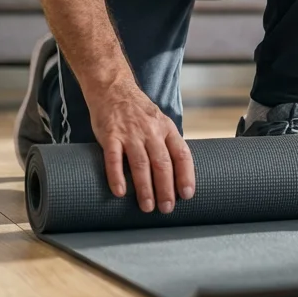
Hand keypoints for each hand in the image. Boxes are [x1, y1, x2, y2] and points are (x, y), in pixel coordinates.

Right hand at [87, 82, 194, 213]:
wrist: (112, 88)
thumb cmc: (138, 111)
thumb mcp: (160, 122)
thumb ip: (167, 144)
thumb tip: (178, 174)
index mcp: (167, 129)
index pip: (181, 154)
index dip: (186, 175)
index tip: (187, 194)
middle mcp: (151, 131)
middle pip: (162, 163)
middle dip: (166, 189)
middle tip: (167, 208)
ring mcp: (130, 133)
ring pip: (140, 164)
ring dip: (145, 188)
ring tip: (147, 206)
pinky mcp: (110, 135)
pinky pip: (113, 158)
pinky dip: (116, 176)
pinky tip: (120, 192)